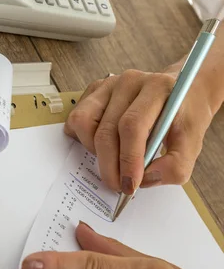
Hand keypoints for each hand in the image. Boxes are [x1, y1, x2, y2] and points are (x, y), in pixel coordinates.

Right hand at [64, 69, 218, 194]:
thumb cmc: (183, 118)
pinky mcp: (94, 92)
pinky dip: (84, 140)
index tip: (129, 185)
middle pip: (107, 130)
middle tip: (119, 186)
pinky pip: (76, 119)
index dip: (128, 160)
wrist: (181, 96)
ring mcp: (108, 85)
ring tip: (113, 160)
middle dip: (110, 166)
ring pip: (84, 123)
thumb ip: (176, 166)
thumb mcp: (193, 144)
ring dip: (95, 152)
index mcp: (157, 87)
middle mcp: (129, 81)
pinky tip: (103, 146)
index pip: (133, 125)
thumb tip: (145, 179)